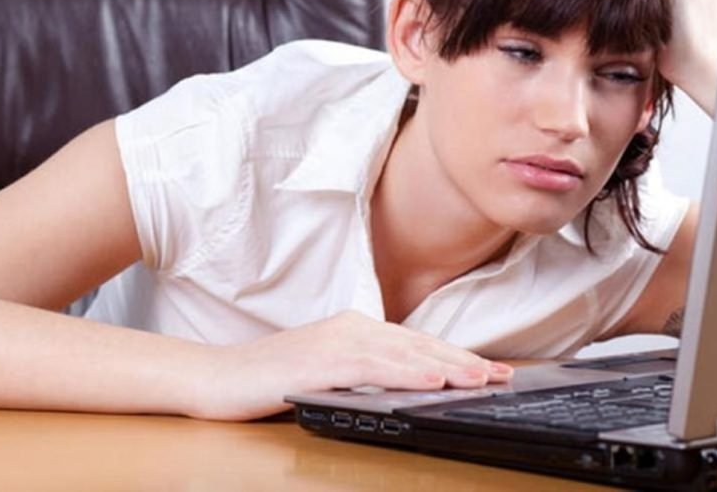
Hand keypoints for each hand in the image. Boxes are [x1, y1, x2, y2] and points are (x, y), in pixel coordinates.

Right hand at [187, 310, 513, 420]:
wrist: (214, 377)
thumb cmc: (266, 379)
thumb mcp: (325, 375)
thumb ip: (362, 375)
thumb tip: (404, 387)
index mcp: (353, 330)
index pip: (415, 345)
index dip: (456, 357)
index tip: (490, 371)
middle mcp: (349, 328)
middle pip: (417, 345)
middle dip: (463, 361)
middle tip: (502, 375)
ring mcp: (334, 342)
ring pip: (402, 353)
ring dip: (446, 366)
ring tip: (481, 379)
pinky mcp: (318, 362)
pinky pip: (372, 367)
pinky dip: (406, 372)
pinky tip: (432, 380)